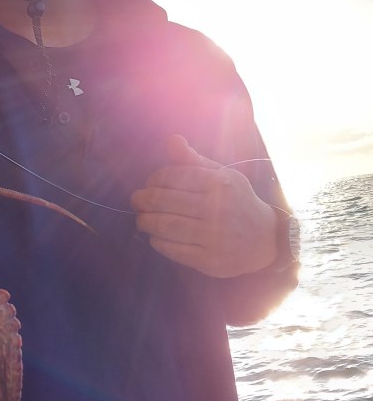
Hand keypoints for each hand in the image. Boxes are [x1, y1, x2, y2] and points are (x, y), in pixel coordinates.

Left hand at [131, 134, 277, 277]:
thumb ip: (194, 160)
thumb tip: (171, 140)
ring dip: (145, 222)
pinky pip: (172, 249)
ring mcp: (214, 236)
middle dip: (142, 200)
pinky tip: (156, 237)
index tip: (149, 184)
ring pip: (164, 226)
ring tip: (142, 220)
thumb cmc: (237, 202)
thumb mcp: (222, 176)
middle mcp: (218, 208)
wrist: (265, 240)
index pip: (172, 176)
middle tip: (136, 202)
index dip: (153, 180)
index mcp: (220, 183)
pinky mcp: (209, 260)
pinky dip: (157, 242)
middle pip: (163, 201)